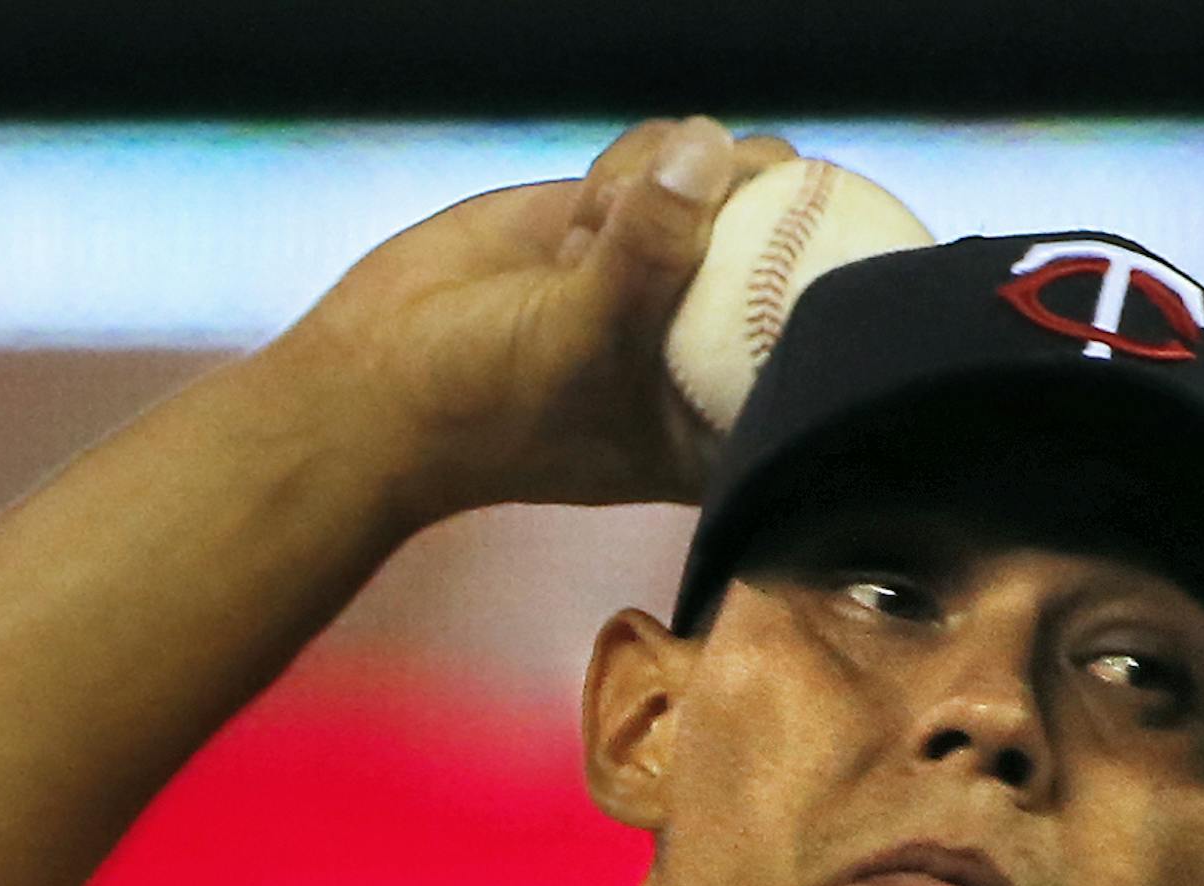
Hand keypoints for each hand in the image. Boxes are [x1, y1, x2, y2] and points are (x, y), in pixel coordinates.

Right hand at [278, 116, 798, 527]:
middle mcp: (711, 345)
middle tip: (694, 220)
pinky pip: (677, 155)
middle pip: (794, 241)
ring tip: (595, 240)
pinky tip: (581, 219)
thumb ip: (649, 255)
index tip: (802, 252)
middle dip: (748, 212)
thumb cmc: (483, 405)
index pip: (815, 346)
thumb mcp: (576, 344)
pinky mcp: (629, 218)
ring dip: (670, 185)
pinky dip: (634, 163)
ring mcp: (674, 276)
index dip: (823, 285)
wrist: (379, 377)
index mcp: (720, 417)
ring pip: (734, 180)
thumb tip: (707, 150)